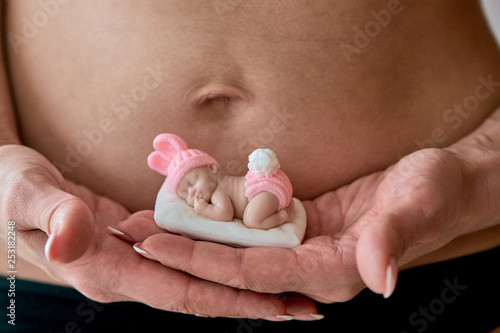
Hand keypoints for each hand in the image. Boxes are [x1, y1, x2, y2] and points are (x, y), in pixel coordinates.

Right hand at [0, 145, 314, 317]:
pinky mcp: (139, 241)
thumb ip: (51, 213)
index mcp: (104, 270)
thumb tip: (76, 235)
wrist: (2, 186)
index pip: (179, 292)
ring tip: (293, 286)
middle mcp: (126, 274)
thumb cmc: (6, 189)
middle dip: (252, 301)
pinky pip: (189, 254)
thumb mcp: (22, 194)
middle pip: (200, 292)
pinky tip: (250, 252)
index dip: (229, 300)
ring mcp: (135, 260)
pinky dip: (221, 257)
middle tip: (305, 305)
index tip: (277, 308)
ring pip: (199, 275)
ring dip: (245, 282)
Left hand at [114, 147, 487, 303]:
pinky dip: (224, 216)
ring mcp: (304, 247)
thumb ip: (390, 242)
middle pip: (233, 264)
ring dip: (195, 233)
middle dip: (182, 250)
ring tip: (149, 219)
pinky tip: (194, 204)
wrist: (440, 184)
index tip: (156, 244)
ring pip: (239, 246)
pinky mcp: (304, 226)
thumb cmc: (432, 195)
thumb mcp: (415, 208)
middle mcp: (310, 266)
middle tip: (132, 233)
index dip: (202, 261)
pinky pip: (256, 225)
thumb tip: (379, 280)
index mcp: (330, 270)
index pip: (252, 273)